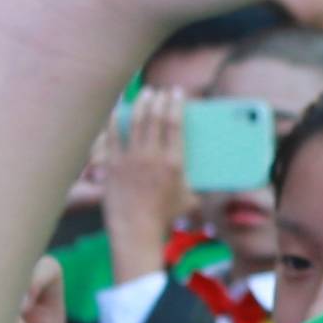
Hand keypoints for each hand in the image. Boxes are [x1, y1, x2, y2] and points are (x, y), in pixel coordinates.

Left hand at [97, 90, 190, 267]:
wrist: (136, 231)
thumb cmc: (165, 218)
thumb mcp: (191, 199)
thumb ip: (199, 182)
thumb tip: (210, 172)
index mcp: (174, 162)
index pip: (175, 123)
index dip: (176, 103)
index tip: (177, 92)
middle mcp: (152, 157)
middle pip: (155, 117)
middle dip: (159, 98)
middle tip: (162, 91)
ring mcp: (130, 159)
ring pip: (134, 121)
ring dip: (140, 103)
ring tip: (145, 93)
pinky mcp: (112, 164)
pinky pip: (112, 135)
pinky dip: (115, 119)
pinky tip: (118, 109)